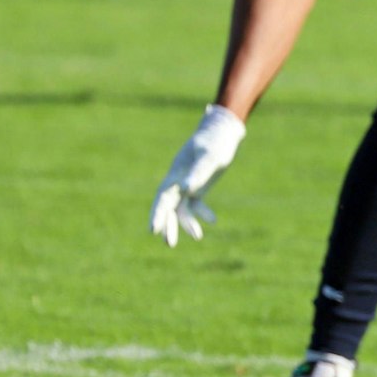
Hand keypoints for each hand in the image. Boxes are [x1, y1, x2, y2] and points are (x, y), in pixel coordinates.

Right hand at [149, 104, 246, 246]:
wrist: (223, 132)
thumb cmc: (215, 143)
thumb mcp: (210, 157)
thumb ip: (199, 172)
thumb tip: (187, 189)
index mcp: (176, 172)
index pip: (162, 196)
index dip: (157, 213)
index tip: (153, 230)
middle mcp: (179, 180)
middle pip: (168, 205)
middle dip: (167, 224)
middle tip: (169, 243)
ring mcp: (188, 183)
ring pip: (181, 207)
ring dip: (186, 223)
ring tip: (198, 237)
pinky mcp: (199, 186)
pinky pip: (196, 203)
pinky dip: (202, 211)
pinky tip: (213, 220)